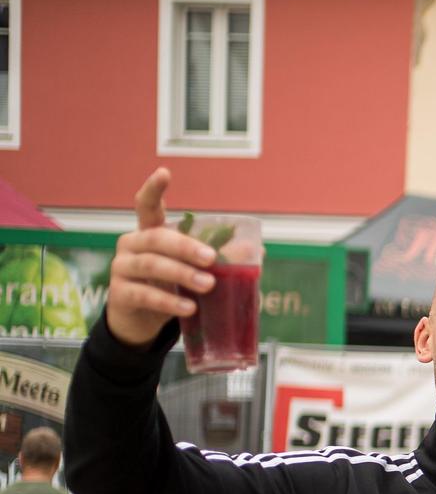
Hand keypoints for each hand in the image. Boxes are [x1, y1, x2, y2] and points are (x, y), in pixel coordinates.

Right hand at [105, 168, 218, 348]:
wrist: (141, 321)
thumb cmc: (170, 286)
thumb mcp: (192, 270)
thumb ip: (218, 259)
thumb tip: (257, 251)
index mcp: (150, 233)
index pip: (147, 205)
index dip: (154, 189)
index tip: (165, 172)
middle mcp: (132, 245)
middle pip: (157, 237)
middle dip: (186, 246)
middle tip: (211, 258)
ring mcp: (122, 268)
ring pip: (151, 265)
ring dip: (182, 273)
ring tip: (208, 285)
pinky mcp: (120, 294)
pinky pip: (145, 295)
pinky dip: (169, 301)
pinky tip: (189, 307)